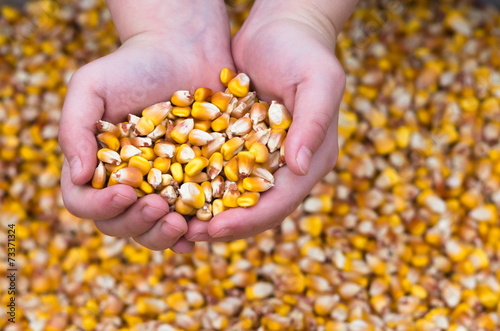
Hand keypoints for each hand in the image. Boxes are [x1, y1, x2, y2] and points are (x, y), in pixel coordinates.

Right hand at [59, 2, 233, 252]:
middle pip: (117, 224)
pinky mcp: (190, 186)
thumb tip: (78, 176)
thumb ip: (74, 129)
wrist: (184, 53)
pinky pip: (188, 220)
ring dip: (162, 235)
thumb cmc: (133, 67)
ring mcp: (158, 188)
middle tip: (158, 206)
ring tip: (179, 222)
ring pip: (151, 230)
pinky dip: (191, 233)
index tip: (126, 192)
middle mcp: (125, 183)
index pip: (83, 201)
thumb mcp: (92, 87)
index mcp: (96, 165)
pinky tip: (199, 232)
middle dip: (136, 222)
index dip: (100, 206)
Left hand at [185, 0, 345, 241]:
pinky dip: (201, 184)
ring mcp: (265, 156)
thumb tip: (301, 169)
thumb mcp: (318, 81)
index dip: (249, 219)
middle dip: (225, 225)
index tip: (215, 229)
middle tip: (188, 236)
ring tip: (176, 223)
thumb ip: (313, 123)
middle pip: (257, 207)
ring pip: (236, 195)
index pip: (281, 200)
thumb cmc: (303, 51)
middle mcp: (289, 165)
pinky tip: (173, 190)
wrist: (282, 28)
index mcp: (311, 158)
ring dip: (209, 211)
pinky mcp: (242, 143)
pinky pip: (221, 171)